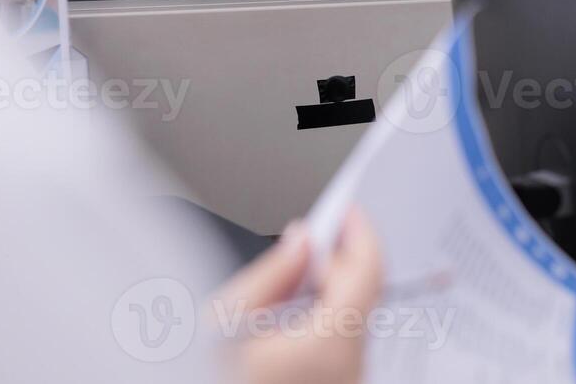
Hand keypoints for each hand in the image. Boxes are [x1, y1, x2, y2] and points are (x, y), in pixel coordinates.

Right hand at [217, 208, 382, 383]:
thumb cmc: (206, 378)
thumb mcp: (224, 321)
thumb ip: (271, 272)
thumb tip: (302, 242)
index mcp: (329, 348)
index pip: (369, 271)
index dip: (359, 232)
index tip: (346, 209)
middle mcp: (351, 373)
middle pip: (362, 296)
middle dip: (334, 262)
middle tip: (301, 240)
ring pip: (353, 321)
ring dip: (326, 294)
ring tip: (280, 288)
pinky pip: (343, 347)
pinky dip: (322, 324)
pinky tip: (284, 322)